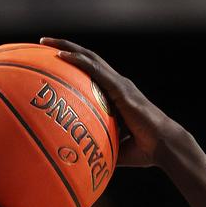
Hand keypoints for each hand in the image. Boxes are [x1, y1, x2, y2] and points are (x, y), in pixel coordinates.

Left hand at [39, 37, 175, 167]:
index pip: (92, 73)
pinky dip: (78, 61)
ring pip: (89, 58)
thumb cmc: (143, 152)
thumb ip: (99, 149)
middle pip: (87, 59)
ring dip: (66, 47)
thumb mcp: (115, 149)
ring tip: (44, 42)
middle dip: (64, 47)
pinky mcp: (120, 89)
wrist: (163, 147)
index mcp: (116, 95)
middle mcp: (117, 85)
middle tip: (42, 43)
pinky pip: (95, 70)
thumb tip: (83, 164)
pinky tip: (61, 56)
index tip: (52, 60)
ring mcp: (119, 84)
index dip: (74, 64)